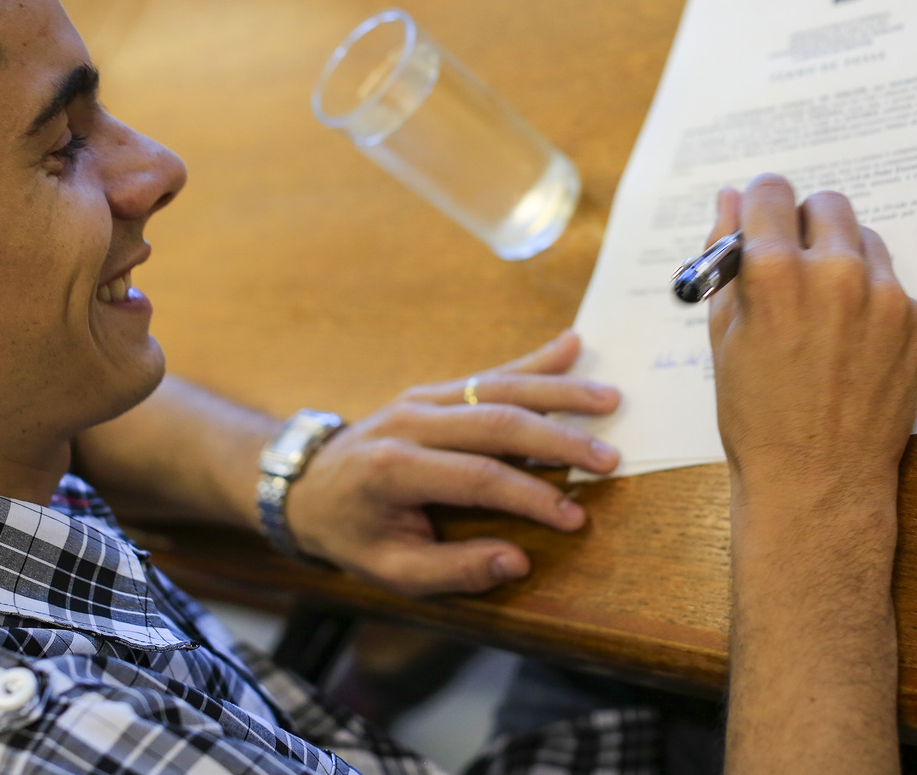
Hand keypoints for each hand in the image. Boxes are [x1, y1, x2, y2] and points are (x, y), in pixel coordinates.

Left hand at [284, 330, 619, 597]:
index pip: (479, 478)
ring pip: (498, 387)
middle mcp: (410, 422)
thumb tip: (517, 561)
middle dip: (558, 440)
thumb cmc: (351, 532)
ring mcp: (422, 398)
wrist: (306, 484)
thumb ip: (454, 570)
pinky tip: (571, 346)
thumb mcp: (391, 570)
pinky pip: (488, 374)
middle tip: (610, 457)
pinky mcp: (432, 390)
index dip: (532, 497)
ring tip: (608, 398)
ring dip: (557, 391)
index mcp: (396, 468)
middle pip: (496, 422)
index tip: (575, 517)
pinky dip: (532, 361)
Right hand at [710, 178, 916, 774]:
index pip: (770, 191)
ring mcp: (885, 297)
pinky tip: (847, 341)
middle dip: (803, 224)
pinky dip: (868, 298)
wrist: (816, 482)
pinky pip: (891, 283)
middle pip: (826, 204)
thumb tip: (727, 204)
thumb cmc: (755, 414)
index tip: (757, 218)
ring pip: (864, 239)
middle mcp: (836, 272)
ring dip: (839, 256)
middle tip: (789, 263)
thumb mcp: (722, 334)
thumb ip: (725, 260)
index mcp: (776, 272)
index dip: (757, 205)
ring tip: (820, 308)